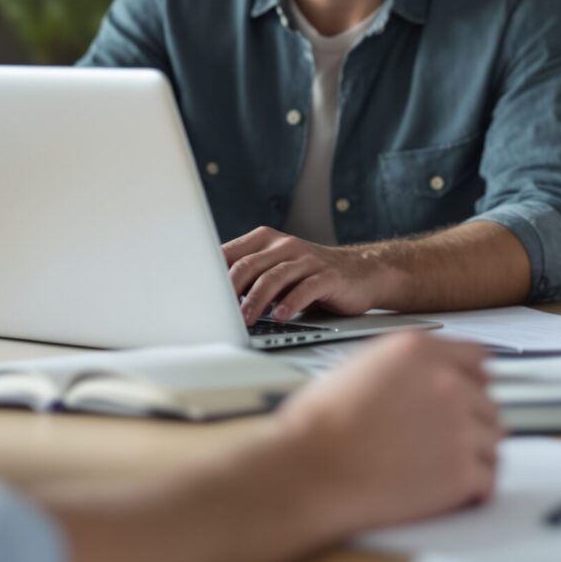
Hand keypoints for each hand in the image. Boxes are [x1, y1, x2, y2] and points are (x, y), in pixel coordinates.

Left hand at [222, 227, 392, 323]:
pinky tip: (281, 316)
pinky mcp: (328, 276)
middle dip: (231, 290)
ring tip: (246, 320)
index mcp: (266, 241)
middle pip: (250, 265)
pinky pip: (306, 288)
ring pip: (275, 277)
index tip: (198, 296)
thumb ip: (250, 277)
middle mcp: (286, 246)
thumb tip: (212, 298)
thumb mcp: (277, 271)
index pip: (231, 254)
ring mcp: (308, 260)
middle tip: (218, 312)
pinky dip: (291, 303)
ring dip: (256, 300)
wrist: (362, 272)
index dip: (213, 275)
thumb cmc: (311, 276)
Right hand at [276, 332, 500, 533]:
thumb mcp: (361, 366)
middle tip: (447, 440)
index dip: (471, 382)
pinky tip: (458, 490)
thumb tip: (427, 377)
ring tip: (446, 466)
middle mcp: (447, 382)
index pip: (477, 359)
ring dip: (476, 454)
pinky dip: (476, 488)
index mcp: (420, 350)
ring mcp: (458, 427)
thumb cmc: (319, 427)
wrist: (309, 471)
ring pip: (493, 440)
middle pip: (488, 402)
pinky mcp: (460, 472)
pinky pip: (488, 480)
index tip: (470, 396)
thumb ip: (405, 366)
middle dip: (471, 421)